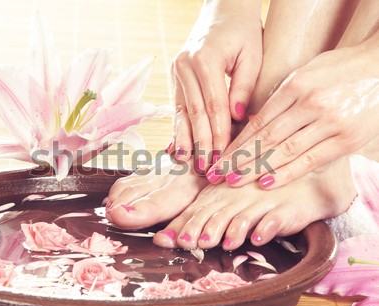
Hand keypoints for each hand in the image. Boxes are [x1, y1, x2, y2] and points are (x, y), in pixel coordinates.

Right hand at [168, 0, 262, 170]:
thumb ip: (245, 86)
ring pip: (181, 111)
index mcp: (205, 59)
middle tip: (206, 167)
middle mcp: (185, 65)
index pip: (213, 105)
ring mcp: (176, 71)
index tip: (224, 155)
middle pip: (194, 112)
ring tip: (187, 162)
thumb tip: (237, 118)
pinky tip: (178, 145)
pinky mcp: (175, 76)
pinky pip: (177, 106)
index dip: (219, 133)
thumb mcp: (252, 54)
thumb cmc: (243, 30)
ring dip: (185, 139)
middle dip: (201, 142)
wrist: (223, 9)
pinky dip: (179, 127)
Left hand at [209, 42, 378, 188]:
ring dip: (255, 169)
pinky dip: (287, 173)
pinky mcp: (346, 139)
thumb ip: (283, 97)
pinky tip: (267, 183)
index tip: (219, 157)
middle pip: (265, 138)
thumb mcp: (307, 73)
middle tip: (216, 175)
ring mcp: (328, 122)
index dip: (236, 143)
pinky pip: (311, 159)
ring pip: (284, 151)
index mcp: (295, 86)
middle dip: (237, 159)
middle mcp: (308, 104)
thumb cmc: (341, 69)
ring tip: (233, 182)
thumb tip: (256, 120)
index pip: (258, 121)